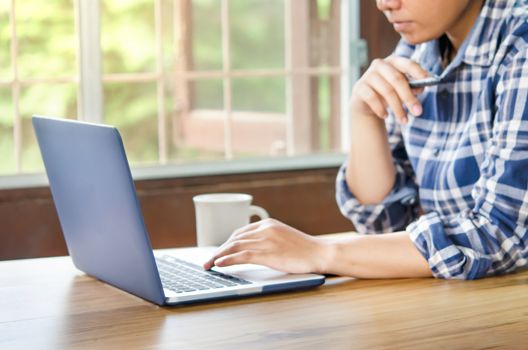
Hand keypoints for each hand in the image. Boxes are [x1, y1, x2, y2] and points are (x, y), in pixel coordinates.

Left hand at [203, 219, 330, 273]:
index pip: (240, 233)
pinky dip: (228, 260)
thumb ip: (267, 239)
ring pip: (235, 247)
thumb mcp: (283, 237)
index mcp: (267, 224)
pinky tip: (220, 264)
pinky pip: (243, 255)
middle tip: (208, 261)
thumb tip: (249, 248)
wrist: (319, 252)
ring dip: (219, 256)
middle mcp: (264, 229)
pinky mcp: (268, 253)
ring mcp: (266, 240)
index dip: (227, 244)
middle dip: (219, 250)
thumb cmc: (303, 249)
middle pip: (234, 239)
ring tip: (209, 265)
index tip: (219, 252)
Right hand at [349, 55, 428, 123]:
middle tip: (418, 112)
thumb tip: (421, 88)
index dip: (419, 72)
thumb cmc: (388, 92)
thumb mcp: (402, 89)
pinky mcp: (359, 87)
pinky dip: (381, 109)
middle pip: (397, 80)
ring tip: (404, 121)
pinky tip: (386, 116)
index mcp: (393, 61)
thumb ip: (412, 86)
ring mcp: (368, 75)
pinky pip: (373, 98)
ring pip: (387, 91)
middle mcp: (380, 65)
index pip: (408, 64)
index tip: (428, 82)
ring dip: (398, 108)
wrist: (365, 101)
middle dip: (409, 97)